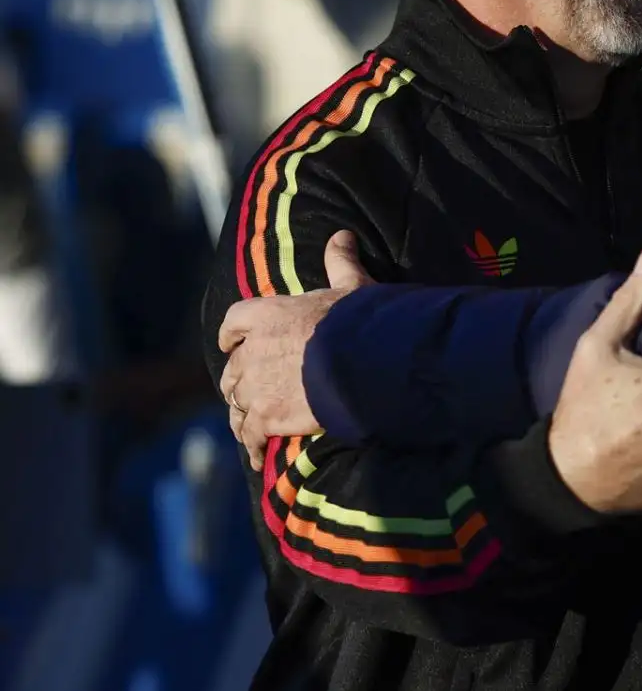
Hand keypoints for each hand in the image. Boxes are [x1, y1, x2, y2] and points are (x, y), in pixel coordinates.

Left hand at [219, 230, 372, 468]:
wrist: (361, 361)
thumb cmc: (358, 321)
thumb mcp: (352, 286)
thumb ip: (340, 262)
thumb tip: (342, 235)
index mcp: (268, 314)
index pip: (235, 320)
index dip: (232, 335)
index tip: (232, 343)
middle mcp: (253, 350)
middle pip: (233, 369)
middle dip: (238, 381)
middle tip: (248, 392)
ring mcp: (256, 387)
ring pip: (237, 404)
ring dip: (242, 416)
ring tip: (250, 428)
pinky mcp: (266, 417)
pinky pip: (250, 434)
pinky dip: (252, 445)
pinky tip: (257, 455)